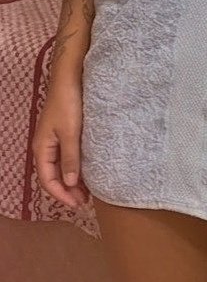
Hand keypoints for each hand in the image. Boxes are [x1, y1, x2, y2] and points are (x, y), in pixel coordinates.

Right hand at [32, 82, 88, 209]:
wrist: (69, 77)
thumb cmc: (68, 102)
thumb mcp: (71, 132)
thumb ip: (70, 158)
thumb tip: (70, 184)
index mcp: (42, 148)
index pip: (48, 181)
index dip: (62, 195)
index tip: (78, 204)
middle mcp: (45, 147)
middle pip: (54, 176)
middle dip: (68, 191)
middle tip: (86, 202)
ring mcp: (55, 140)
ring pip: (61, 167)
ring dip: (72, 181)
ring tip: (88, 192)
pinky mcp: (65, 133)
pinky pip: (67, 157)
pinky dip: (76, 167)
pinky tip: (87, 172)